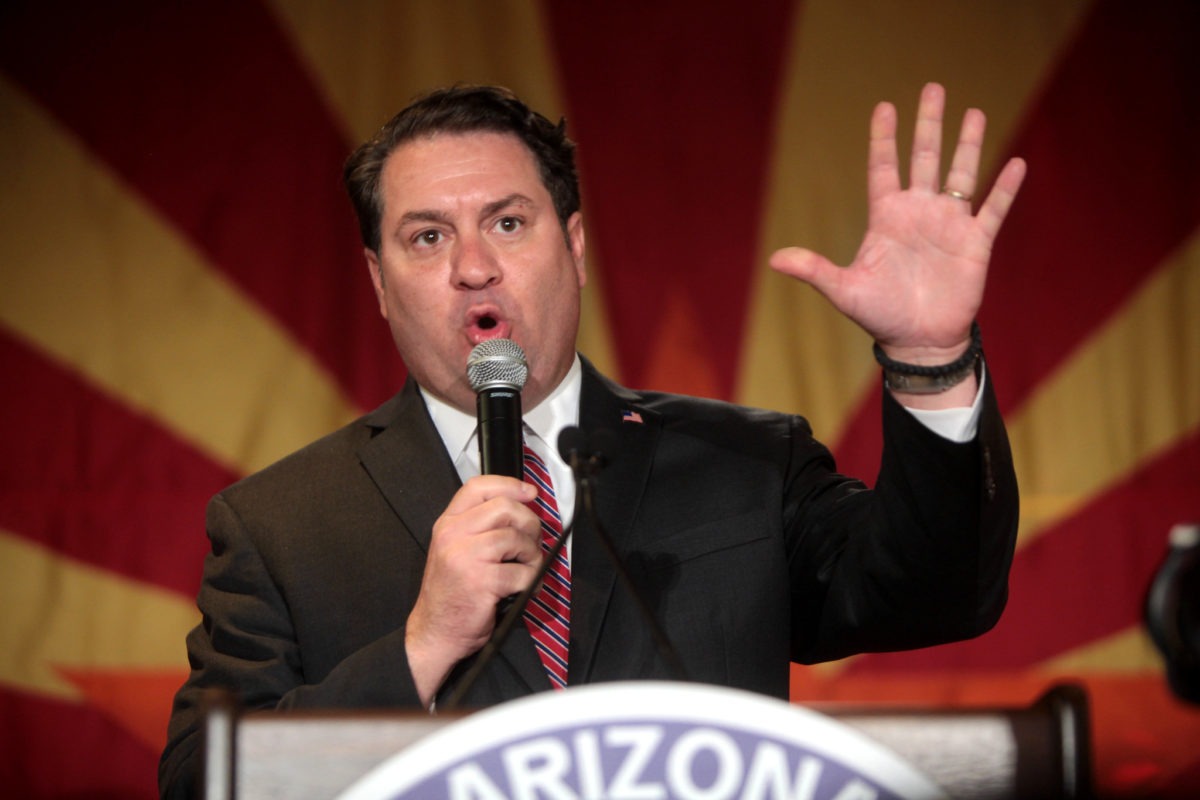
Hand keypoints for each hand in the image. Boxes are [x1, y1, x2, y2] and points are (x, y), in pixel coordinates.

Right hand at [405, 475, 540, 705]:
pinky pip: (523, 571)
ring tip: (527, 568)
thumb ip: (479, 527)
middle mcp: (453, 534)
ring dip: (532, 555)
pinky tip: (526, 588)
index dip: (510, 485)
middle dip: (529, 523)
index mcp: (448, 524)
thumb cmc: (451, 593)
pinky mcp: (482, 581)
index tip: (530, 493)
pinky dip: (532, 580)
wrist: (434, 632)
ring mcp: (466, 557)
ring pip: (517, 538)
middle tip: (531, 542)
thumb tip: (522, 508)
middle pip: (505, 508)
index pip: (479, 486)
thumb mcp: (455, 550)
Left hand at [769, 82, 1025, 364]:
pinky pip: (993, 209)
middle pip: (924, 158)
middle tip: (933, 88)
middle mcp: (919, 213)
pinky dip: (1005, 188)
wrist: (918, 342)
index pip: (883, 168)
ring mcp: (948, 225)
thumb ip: (814, 270)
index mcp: (887, 218)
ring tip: (973, 112)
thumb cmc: (880, 315)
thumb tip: (774, 260)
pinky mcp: (975, 243)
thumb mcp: (844, 290)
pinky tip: (1015, 162)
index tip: (885, 106)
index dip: (884, 138)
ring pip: (960, 175)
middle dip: (928, 124)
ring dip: (968, 144)